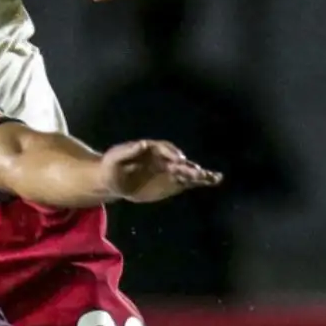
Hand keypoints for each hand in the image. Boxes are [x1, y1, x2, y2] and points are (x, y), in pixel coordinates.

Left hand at [101, 140, 221, 202]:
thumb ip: (128, 150)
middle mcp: (164, 159)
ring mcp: (168, 170)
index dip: (172, 154)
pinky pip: (187, 182)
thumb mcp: (114, 157)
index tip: (178, 160)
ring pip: (187, 171)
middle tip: (197, 172)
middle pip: (179, 161)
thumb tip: (143, 144)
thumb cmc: (112, 166)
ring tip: (214, 177)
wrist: (112, 179)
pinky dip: (199, 181)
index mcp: (152, 149)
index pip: (165, 149)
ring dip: (200, 174)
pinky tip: (213, 180)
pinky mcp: (170, 182)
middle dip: (188, 166)